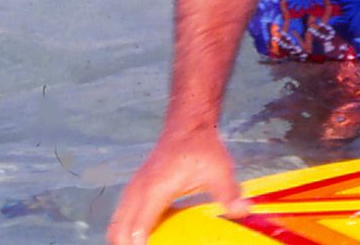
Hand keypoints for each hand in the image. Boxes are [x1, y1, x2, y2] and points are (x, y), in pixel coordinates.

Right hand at [107, 126, 245, 243]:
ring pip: (116, 225)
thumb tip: (243, 211)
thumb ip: (228, 193)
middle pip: (118, 231)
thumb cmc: (202, 147)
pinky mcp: (134, 190)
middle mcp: (137, 191)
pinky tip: (150, 235)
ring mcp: (132, 190)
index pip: (136, 228)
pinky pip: (122, 217)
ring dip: (126, 239)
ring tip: (150, 244)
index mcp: (155, 190)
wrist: (187, 126)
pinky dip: (128, 229)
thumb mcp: (219, 170)